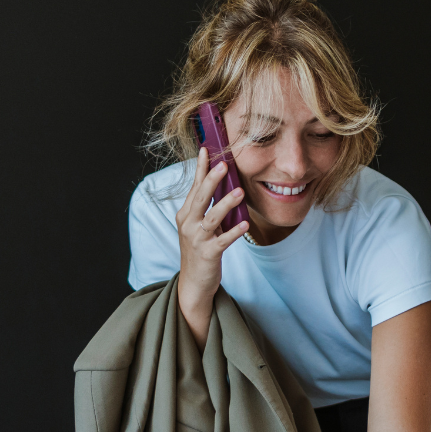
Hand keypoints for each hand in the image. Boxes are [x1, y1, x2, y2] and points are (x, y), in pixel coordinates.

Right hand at [174, 147, 248, 347]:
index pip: (195, 186)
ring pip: (211, 217)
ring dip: (225, 203)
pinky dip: (233, 231)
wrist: (194, 282)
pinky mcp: (208, 254)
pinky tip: (245, 223)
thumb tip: (227, 185)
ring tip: (240, 192)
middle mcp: (188, 224)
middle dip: (211, 179)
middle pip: (200, 197)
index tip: (207, 149)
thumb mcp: (201, 225)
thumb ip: (209, 207)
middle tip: (224, 164)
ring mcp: (197, 239)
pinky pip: (222, 240)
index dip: (200, 168)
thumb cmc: (201, 250)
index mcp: (186, 214)